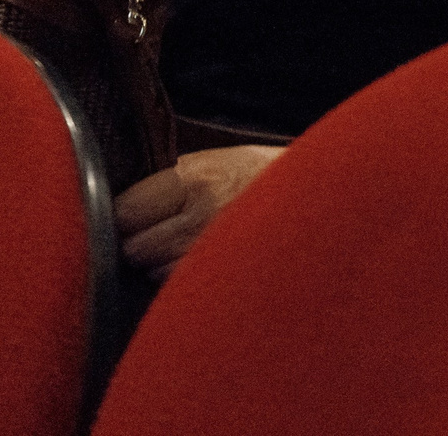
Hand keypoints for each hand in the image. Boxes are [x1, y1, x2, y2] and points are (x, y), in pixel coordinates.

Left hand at [114, 143, 283, 277]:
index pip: (125, 212)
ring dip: (161, 265)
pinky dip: (184, 282)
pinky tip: (202, 265)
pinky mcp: (226, 280)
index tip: (132, 217)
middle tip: (158, 233)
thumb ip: (174, 179)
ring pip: (156, 273)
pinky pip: (183, 288)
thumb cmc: (270, 176)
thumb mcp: (220, 159)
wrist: (322, 200)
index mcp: (194, 180)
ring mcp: (214, 254)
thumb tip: (129, 202)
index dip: (125, 216)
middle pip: (135, 249)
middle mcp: (200, 219)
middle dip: (140, 244)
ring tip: (187, 247)